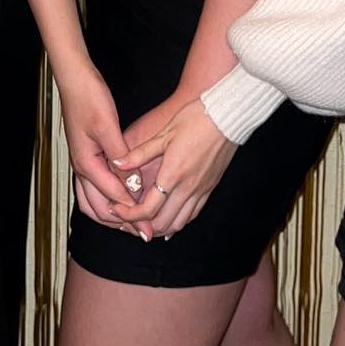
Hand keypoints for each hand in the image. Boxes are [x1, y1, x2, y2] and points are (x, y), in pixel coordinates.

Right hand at [56, 65, 146, 234]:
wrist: (75, 80)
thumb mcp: (108, 127)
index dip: (132, 213)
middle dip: (122, 222)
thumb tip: (132, 185)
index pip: (112, 198)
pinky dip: (110, 199)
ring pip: (94, 201)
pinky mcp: (88, 155)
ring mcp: (83, 162)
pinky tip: (126, 196)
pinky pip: (96, 187)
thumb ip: (120, 158)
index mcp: (86, 163)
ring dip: (114, 214)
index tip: (149, 227)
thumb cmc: (90, 98)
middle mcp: (82, 167)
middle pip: (100, 208)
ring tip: (135, 222)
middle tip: (144, 232)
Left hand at [113, 97, 237, 240]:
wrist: (227, 116)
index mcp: (173, 174)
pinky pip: (193, 214)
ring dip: (160, 228)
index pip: (148, 209)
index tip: (117, 210)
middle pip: (162, 223)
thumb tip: (117, 162)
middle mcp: (188, 187)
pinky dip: (178, 222)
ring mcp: (201, 190)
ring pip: (179, 223)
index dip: (129, 215)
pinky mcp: (210, 188)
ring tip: (145, 222)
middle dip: (142, 226)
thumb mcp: (164, 133)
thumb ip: (140, 153)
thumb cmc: (196, 119)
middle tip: (127, 219)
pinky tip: (170, 221)